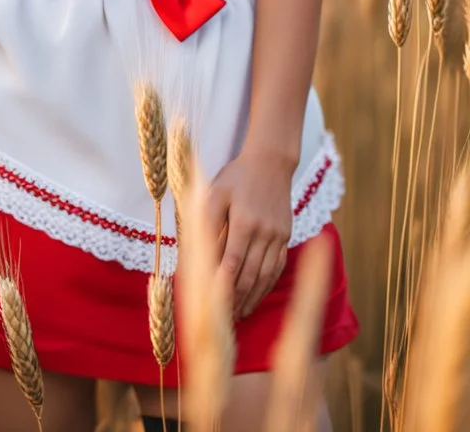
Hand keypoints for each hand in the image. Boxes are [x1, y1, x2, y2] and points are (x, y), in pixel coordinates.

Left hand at [206, 147, 292, 319]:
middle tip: (223, 319)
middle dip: (236, 299)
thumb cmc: (237, 177)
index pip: (232, 262)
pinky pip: (278, 267)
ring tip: (239, 314)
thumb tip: (196, 252)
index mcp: (244, 221)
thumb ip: (207, 222)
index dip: (223, 286)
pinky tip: (258, 295)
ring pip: (266, 275)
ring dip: (253, 297)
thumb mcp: (216, 192)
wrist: (271, 163)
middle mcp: (265, 232)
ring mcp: (278, 236)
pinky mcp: (286, 236)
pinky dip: (268, 285)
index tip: (212, 304)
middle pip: (250, 274)